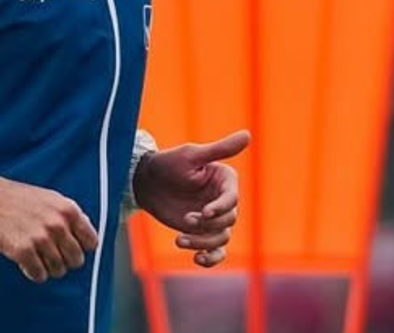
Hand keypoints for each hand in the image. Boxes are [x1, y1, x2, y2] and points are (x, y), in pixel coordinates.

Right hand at [0, 169, 98, 282]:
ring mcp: (40, 238)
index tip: (69, 247)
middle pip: (76, 260)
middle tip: (50, 253)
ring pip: (58, 271)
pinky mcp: (22, 250)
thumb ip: (70, 215)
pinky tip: (26, 261)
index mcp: (67, 210)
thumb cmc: (17, 198)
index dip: (81, 248)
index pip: (91, 242)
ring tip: (36, 256)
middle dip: (64, 260)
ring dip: (48, 267)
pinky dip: (33, 272)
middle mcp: (57, 224)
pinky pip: (39, 275)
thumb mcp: (51, 198)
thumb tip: (87, 233)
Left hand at [132, 130, 249, 266]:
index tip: (204, 213)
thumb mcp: (192, 155)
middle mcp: (223, 200)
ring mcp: (213, 218)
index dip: (220, 208)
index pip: (232, 199)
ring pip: (221, 238)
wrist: (146, 182)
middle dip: (208, 225)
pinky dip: (211, 258)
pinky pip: (216, 251)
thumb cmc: (169, 163)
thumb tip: (247, 134)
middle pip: (229, 221)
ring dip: (203, 242)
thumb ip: (220, 149)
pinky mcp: (202, 232)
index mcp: (225, 181)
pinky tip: (197, 259)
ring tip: (180, 240)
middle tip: (186, 220)